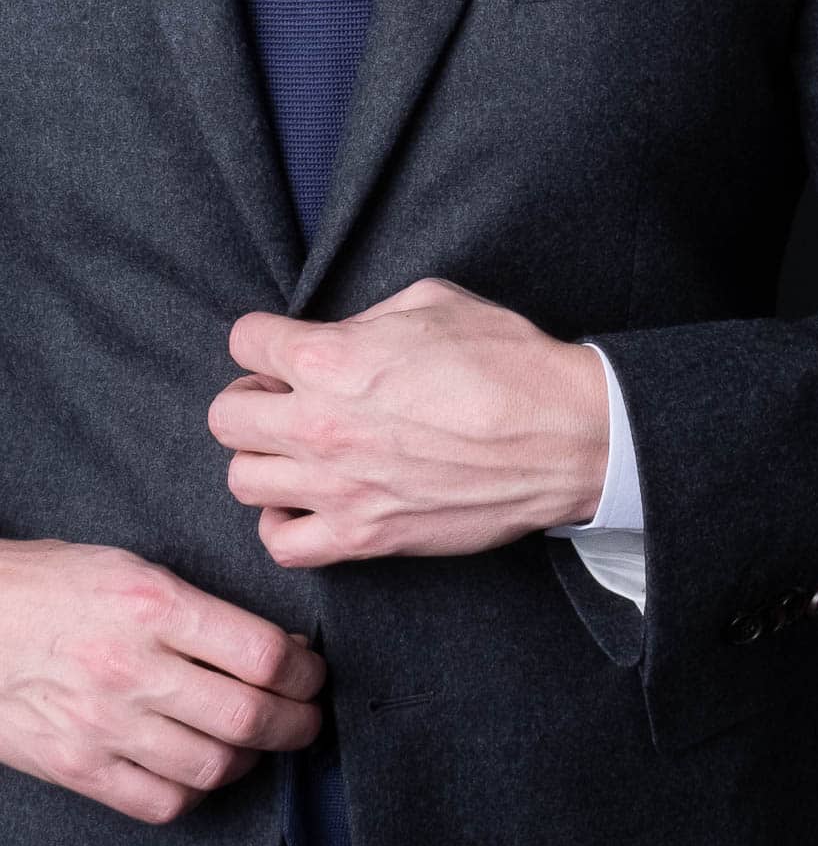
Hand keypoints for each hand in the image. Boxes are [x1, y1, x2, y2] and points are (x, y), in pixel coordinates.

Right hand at [0, 539, 325, 824]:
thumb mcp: (135, 568)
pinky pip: (160, 801)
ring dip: (254, 759)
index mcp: (154, 606)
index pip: (262, 655)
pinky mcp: (76, 766)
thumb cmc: (55, 585)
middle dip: (297, 722)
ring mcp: (102, 724)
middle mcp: (132, 669)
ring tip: (262, 742)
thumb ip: (202, 609)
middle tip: (308, 716)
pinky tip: (203, 770)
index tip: (313, 672)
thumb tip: (276, 646)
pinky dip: (197, 792)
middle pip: (248, 717)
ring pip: (212, 766)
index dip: (305, 672)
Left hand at [207, 277, 609, 568]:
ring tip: (299, 452)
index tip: (285, 347)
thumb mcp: (433, 301)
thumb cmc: (507, 361)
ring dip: (266, 460)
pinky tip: (310, 502)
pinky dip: (285, 524)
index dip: (265, 339)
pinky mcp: (363, 537)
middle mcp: (318, 424)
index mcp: (329, 357)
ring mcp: (336, 488)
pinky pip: (281, 544)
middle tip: (286, 398)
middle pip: (227, 416)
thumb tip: (338, 338)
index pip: (244, 341)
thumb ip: (365, 319)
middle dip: (252, 398)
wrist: (562, 436)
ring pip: (241, 480)